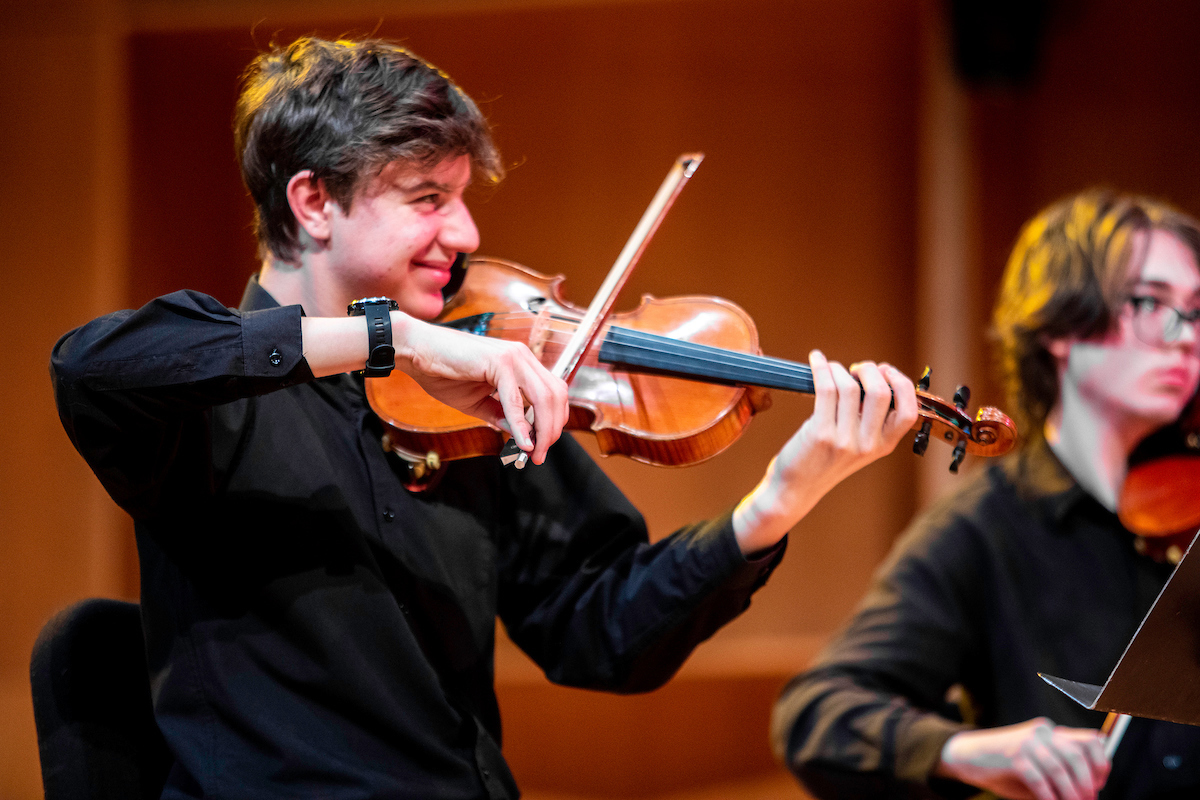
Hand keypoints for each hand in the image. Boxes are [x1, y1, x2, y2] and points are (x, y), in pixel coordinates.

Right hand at [397, 318, 568, 464]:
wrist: (416, 351)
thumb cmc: (443, 373)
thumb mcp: (478, 402)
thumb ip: (501, 416)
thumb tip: (522, 436)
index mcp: (521, 363)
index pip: (553, 393)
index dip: (553, 422)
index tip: (542, 446)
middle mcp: (522, 356)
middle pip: (556, 395)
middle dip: (552, 429)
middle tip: (539, 454)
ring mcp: (513, 356)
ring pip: (544, 397)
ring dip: (542, 429)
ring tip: (532, 451)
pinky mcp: (498, 361)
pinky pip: (516, 399)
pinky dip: (521, 424)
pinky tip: (521, 441)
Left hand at [732, 350, 918, 553]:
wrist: (795, 489)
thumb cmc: (823, 461)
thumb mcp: (857, 446)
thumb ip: (869, 419)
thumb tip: (872, 376)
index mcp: (883, 446)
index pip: (909, 411)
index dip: (901, 384)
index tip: (885, 371)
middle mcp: (868, 444)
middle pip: (881, 392)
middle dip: (869, 370)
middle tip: (854, 368)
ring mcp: (845, 440)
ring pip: (850, 387)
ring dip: (839, 368)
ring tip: (830, 368)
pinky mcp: (820, 434)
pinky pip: (826, 389)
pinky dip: (821, 368)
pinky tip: (816, 360)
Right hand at [935, 718, 1109, 799]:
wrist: (968, 755)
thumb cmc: (1006, 765)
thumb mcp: (1036, 761)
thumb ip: (1060, 769)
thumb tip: (1089, 791)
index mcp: (1050, 732)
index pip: (1089, 740)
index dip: (1100, 763)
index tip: (1100, 783)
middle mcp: (1041, 732)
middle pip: (1076, 754)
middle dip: (1086, 781)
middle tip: (1088, 799)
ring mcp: (1025, 743)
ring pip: (1059, 769)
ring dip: (1070, 793)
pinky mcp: (1012, 757)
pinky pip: (1038, 779)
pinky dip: (1048, 796)